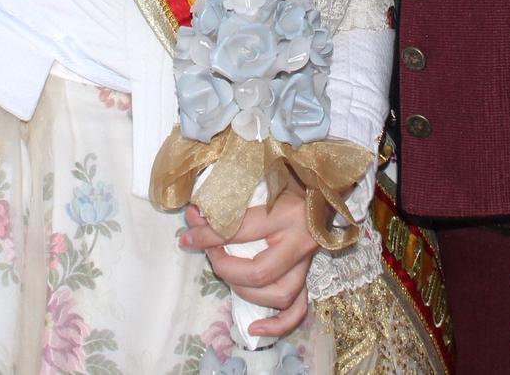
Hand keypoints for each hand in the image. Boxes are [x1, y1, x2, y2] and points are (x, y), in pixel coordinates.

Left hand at [181, 189, 317, 337]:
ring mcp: (307, 263)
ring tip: (228, 276)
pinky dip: (277, 324)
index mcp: (287, 213)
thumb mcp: (258, 181)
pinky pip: (298, 310)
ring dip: (246, 292)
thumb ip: (228, 199)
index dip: (207, 235)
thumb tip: (193, 215)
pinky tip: (254, 328)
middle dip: (226, 268)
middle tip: (210, 254)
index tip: (188, 234)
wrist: (321, 187)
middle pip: (259, 272)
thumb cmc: (287, 180)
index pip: (240, 230)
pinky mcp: (309, 276)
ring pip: (279, 295)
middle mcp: (300, 241)